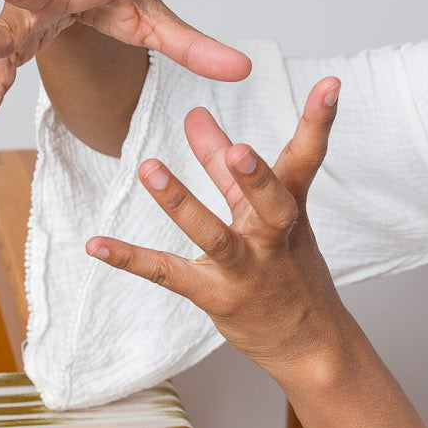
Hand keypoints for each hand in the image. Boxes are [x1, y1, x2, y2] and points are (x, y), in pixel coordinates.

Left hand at [87, 79, 346, 382]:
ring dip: (182, 203)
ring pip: (215, 237)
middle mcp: (273, 239)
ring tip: (150, 169)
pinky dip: (131, 259)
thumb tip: (196, 115)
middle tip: (238, 150)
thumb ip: (224, 165)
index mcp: (290, 211)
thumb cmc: (288, 271)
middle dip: (255, 177)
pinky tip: (97, 244)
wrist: (310, 343)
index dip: (318, 122)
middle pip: (271, 203)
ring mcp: (246, 270)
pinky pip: (170, 275)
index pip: (306, 160)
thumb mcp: (264, 215)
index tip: (330, 84)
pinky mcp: (216, 297)